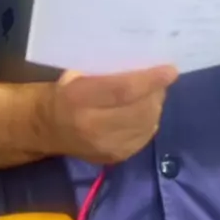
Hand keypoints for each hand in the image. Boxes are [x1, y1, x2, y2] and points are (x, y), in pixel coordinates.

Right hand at [39, 65, 177, 163]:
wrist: (49, 128)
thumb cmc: (65, 92)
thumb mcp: (77, 73)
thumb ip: (107, 70)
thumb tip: (143, 62)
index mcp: (79, 100)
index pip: (123, 90)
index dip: (150, 80)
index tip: (171, 70)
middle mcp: (93, 127)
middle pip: (140, 109)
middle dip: (156, 92)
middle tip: (161, 78)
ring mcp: (106, 147)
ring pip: (146, 124)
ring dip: (155, 105)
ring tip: (152, 92)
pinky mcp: (116, 158)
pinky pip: (145, 137)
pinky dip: (150, 120)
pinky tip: (145, 110)